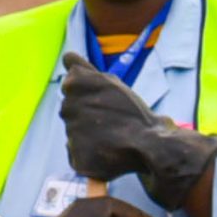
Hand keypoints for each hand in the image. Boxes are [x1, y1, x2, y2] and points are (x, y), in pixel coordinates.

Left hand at [59, 56, 216, 210]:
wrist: (150, 144)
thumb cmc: (131, 111)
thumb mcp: (110, 82)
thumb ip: (83, 68)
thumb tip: (66, 57)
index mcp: (74, 84)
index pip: (70, 87)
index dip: (89, 94)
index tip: (105, 100)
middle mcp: (67, 107)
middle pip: (70, 110)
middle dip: (86, 114)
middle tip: (110, 120)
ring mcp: (70, 133)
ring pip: (73, 133)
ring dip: (88, 134)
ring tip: (111, 136)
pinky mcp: (76, 159)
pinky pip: (76, 155)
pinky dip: (88, 155)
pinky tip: (106, 151)